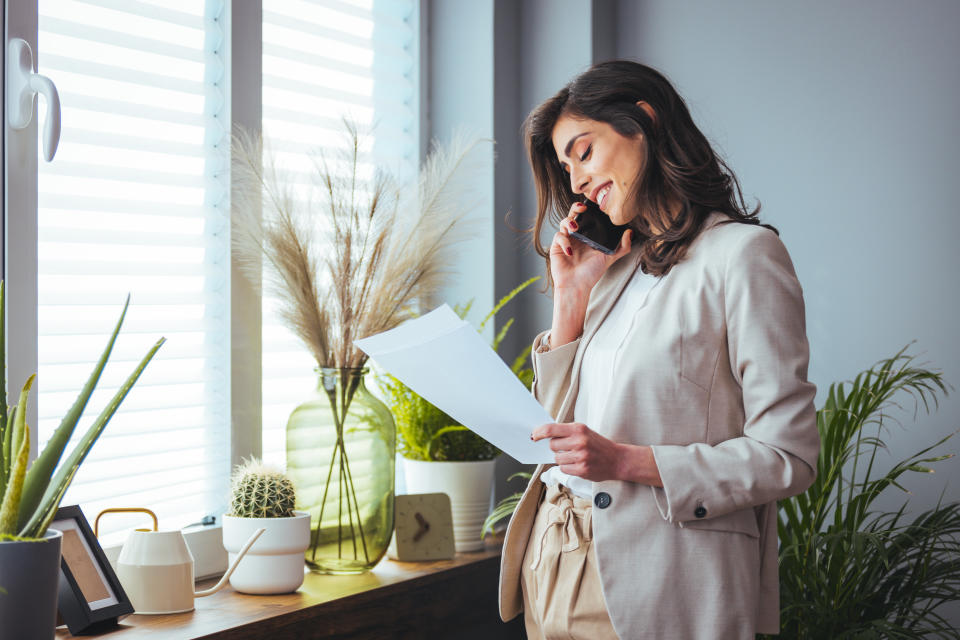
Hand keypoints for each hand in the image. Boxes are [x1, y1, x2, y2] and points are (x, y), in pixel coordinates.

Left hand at [531, 422, 663, 485]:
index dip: (539, 432)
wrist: (617, 460)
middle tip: (567, 448)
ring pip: (557, 458)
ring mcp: (581, 457)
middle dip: (556, 448)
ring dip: (562, 458)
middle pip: (552, 445)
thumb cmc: (598, 445)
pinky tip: (578, 464)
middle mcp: (579, 442)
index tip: (534, 435)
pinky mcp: (582, 470)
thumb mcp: (584, 432)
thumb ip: (566, 432)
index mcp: (579, 429)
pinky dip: (567, 467)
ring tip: (575, 457)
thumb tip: (543, 435)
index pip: (551, 429)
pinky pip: (563, 468)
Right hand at [550, 202, 632, 296]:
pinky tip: (570, 250)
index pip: (587, 217)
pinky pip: (558, 236)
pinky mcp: (556, 246)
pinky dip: (564, 241)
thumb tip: (630, 232)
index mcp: (588, 236)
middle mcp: (577, 236)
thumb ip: (622, 247)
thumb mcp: (609, 258)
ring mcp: (566, 240)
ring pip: (564, 222)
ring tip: (575, 228)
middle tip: (582, 208)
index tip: (594, 205)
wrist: (576, 286)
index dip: (588, 209)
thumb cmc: (591, 273)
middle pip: (574, 215)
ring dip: (569, 222)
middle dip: (576, 208)